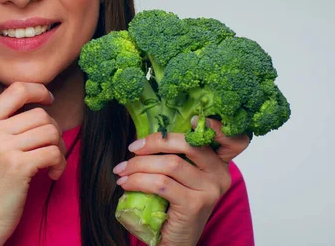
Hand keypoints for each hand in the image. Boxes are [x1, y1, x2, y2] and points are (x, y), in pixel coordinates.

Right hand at [0, 82, 66, 245]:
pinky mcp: (18, 166)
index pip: (16, 89)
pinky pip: (53, 152)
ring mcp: (3, 148)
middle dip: (54, 131)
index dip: (39, 90)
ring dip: (59, 149)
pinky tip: (52, 175)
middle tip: (52, 150)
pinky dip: (59, 163)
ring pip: (50, 131)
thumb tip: (37, 108)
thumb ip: (1, 126)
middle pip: (40, 114)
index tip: (50, 99)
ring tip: (52, 164)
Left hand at [114, 120, 249, 245]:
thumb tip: (144, 134)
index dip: (216, 126)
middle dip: (155, 142)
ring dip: (138, 165)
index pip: (231, 140)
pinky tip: (125, 183)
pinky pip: (161, 184)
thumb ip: (175, 155)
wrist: (176, 240)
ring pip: (169, 164)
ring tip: (121, 170)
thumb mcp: (180, 177)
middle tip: (132, 148)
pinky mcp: (195, 205)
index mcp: (219, 163)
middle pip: (188, 144)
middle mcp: (220, 175)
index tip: (193, 119)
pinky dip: (137, 180)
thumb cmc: (174, 205)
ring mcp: (209, 191)